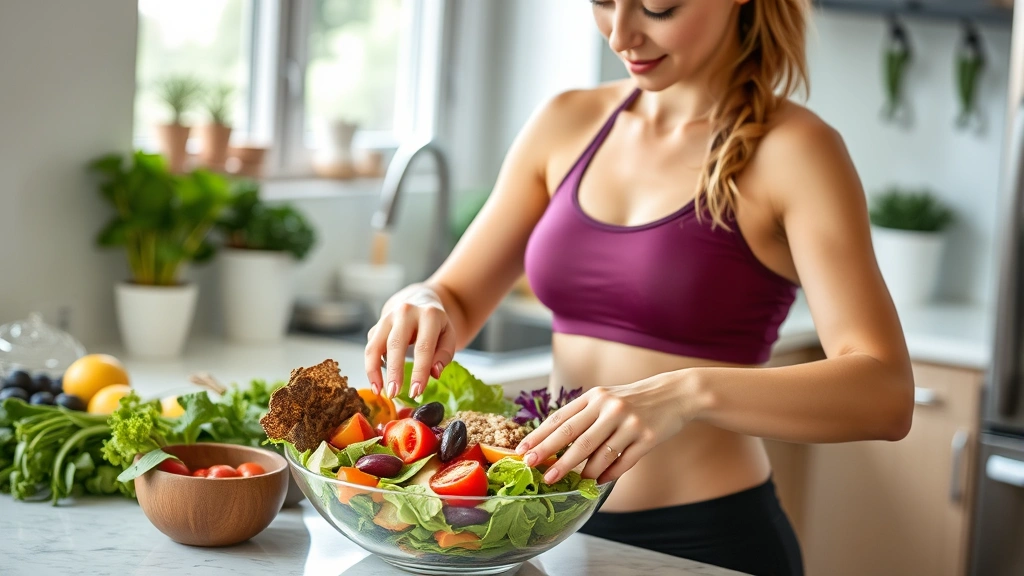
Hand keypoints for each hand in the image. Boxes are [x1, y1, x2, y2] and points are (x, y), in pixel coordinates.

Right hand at [364, 288, 455, 398]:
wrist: (420, 301)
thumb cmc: (436, 325)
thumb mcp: (448, 336)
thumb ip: (444, 355)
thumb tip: (434, 373)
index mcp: (429, 315)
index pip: (423, 346)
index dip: (419, 371)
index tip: (416, 392)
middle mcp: (405, 312)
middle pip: (396, 344)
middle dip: (394, 371)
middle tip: (394, 394)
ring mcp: (387, 317)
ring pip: (375, 345)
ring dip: (374, 370)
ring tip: (379, 391)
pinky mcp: (376, 325)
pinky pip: (371, 347)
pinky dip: (371, 367)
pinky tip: (377, 383)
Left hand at [515, 373, 689, 484]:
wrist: (675, 394)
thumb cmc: (632, 400)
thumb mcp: (605, 398)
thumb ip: (582, 416)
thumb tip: (552, 442)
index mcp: (595, 397)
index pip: (561, 418)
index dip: (540, 435)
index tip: (522, 450)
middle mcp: (610, 408)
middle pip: (575, 437)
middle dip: (551, 455)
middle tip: (533, 468)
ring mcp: (629, 423)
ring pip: (598, 454)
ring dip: (578, 471)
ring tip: (561, 481)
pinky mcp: (647, 438)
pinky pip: (622, 463)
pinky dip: (607, 475)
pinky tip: (596, 483)